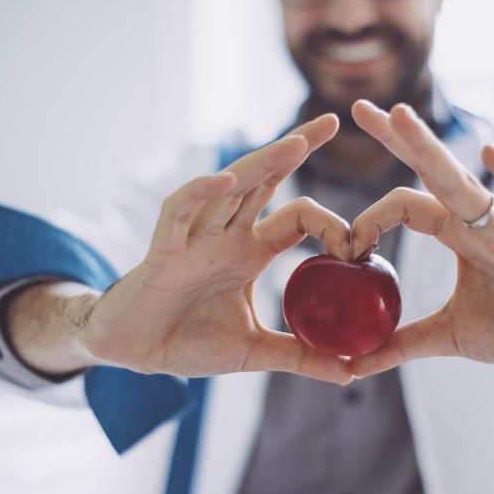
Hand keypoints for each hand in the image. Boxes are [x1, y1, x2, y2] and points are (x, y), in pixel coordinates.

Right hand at [81, 114, 354, 383]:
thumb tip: (353, 372)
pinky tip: (226, 181)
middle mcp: (226, 235)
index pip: (298, 218)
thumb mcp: (254, 351)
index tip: (360, 245)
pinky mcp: (163, 250)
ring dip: (262, 164)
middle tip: (332, 121)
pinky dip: (201, 194)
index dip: (331, 223)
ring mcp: (194, 238)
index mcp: (250, 252)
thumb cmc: (187, 341)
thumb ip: (300, 357)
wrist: (133, 353)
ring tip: (298, 144)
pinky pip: (179, 212)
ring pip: (230, 189)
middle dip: (296, 148)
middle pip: (266, 180)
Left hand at [347, 100, 493, 376]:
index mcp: (455, 234)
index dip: (369, 219)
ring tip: (399, 114)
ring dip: (429, 149)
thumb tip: (354, 365)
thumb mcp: (449, 337)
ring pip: (463, 183)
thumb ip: (402, 344)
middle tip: (357, 107)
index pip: (404, 203)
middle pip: (429, 172)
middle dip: (396, 139)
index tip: (345, 247)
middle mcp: (476, 222)